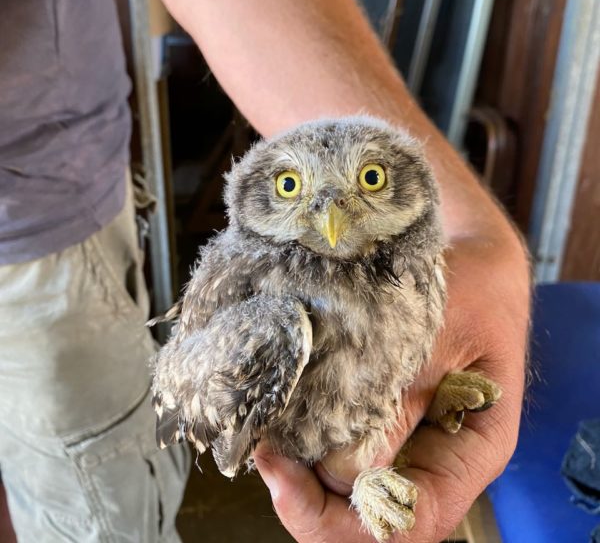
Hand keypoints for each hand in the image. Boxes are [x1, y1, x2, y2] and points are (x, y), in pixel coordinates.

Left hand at [255, 238, 528, 541]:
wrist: (474, 262)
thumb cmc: (475, 291)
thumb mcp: (442, 336)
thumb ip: (399, 401)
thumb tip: (335, 466)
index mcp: (469, 451)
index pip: (410, 521)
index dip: (340, 520)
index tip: (283, 478)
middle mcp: (433, 456)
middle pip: (370, 512)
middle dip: (308, 497)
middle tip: (265, 450)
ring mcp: (403, 435)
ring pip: (347, 482)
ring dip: (302, 467)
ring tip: (267, 426)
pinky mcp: (378, 409)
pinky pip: (339, 440)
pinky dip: (306, 435)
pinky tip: (283, 409)